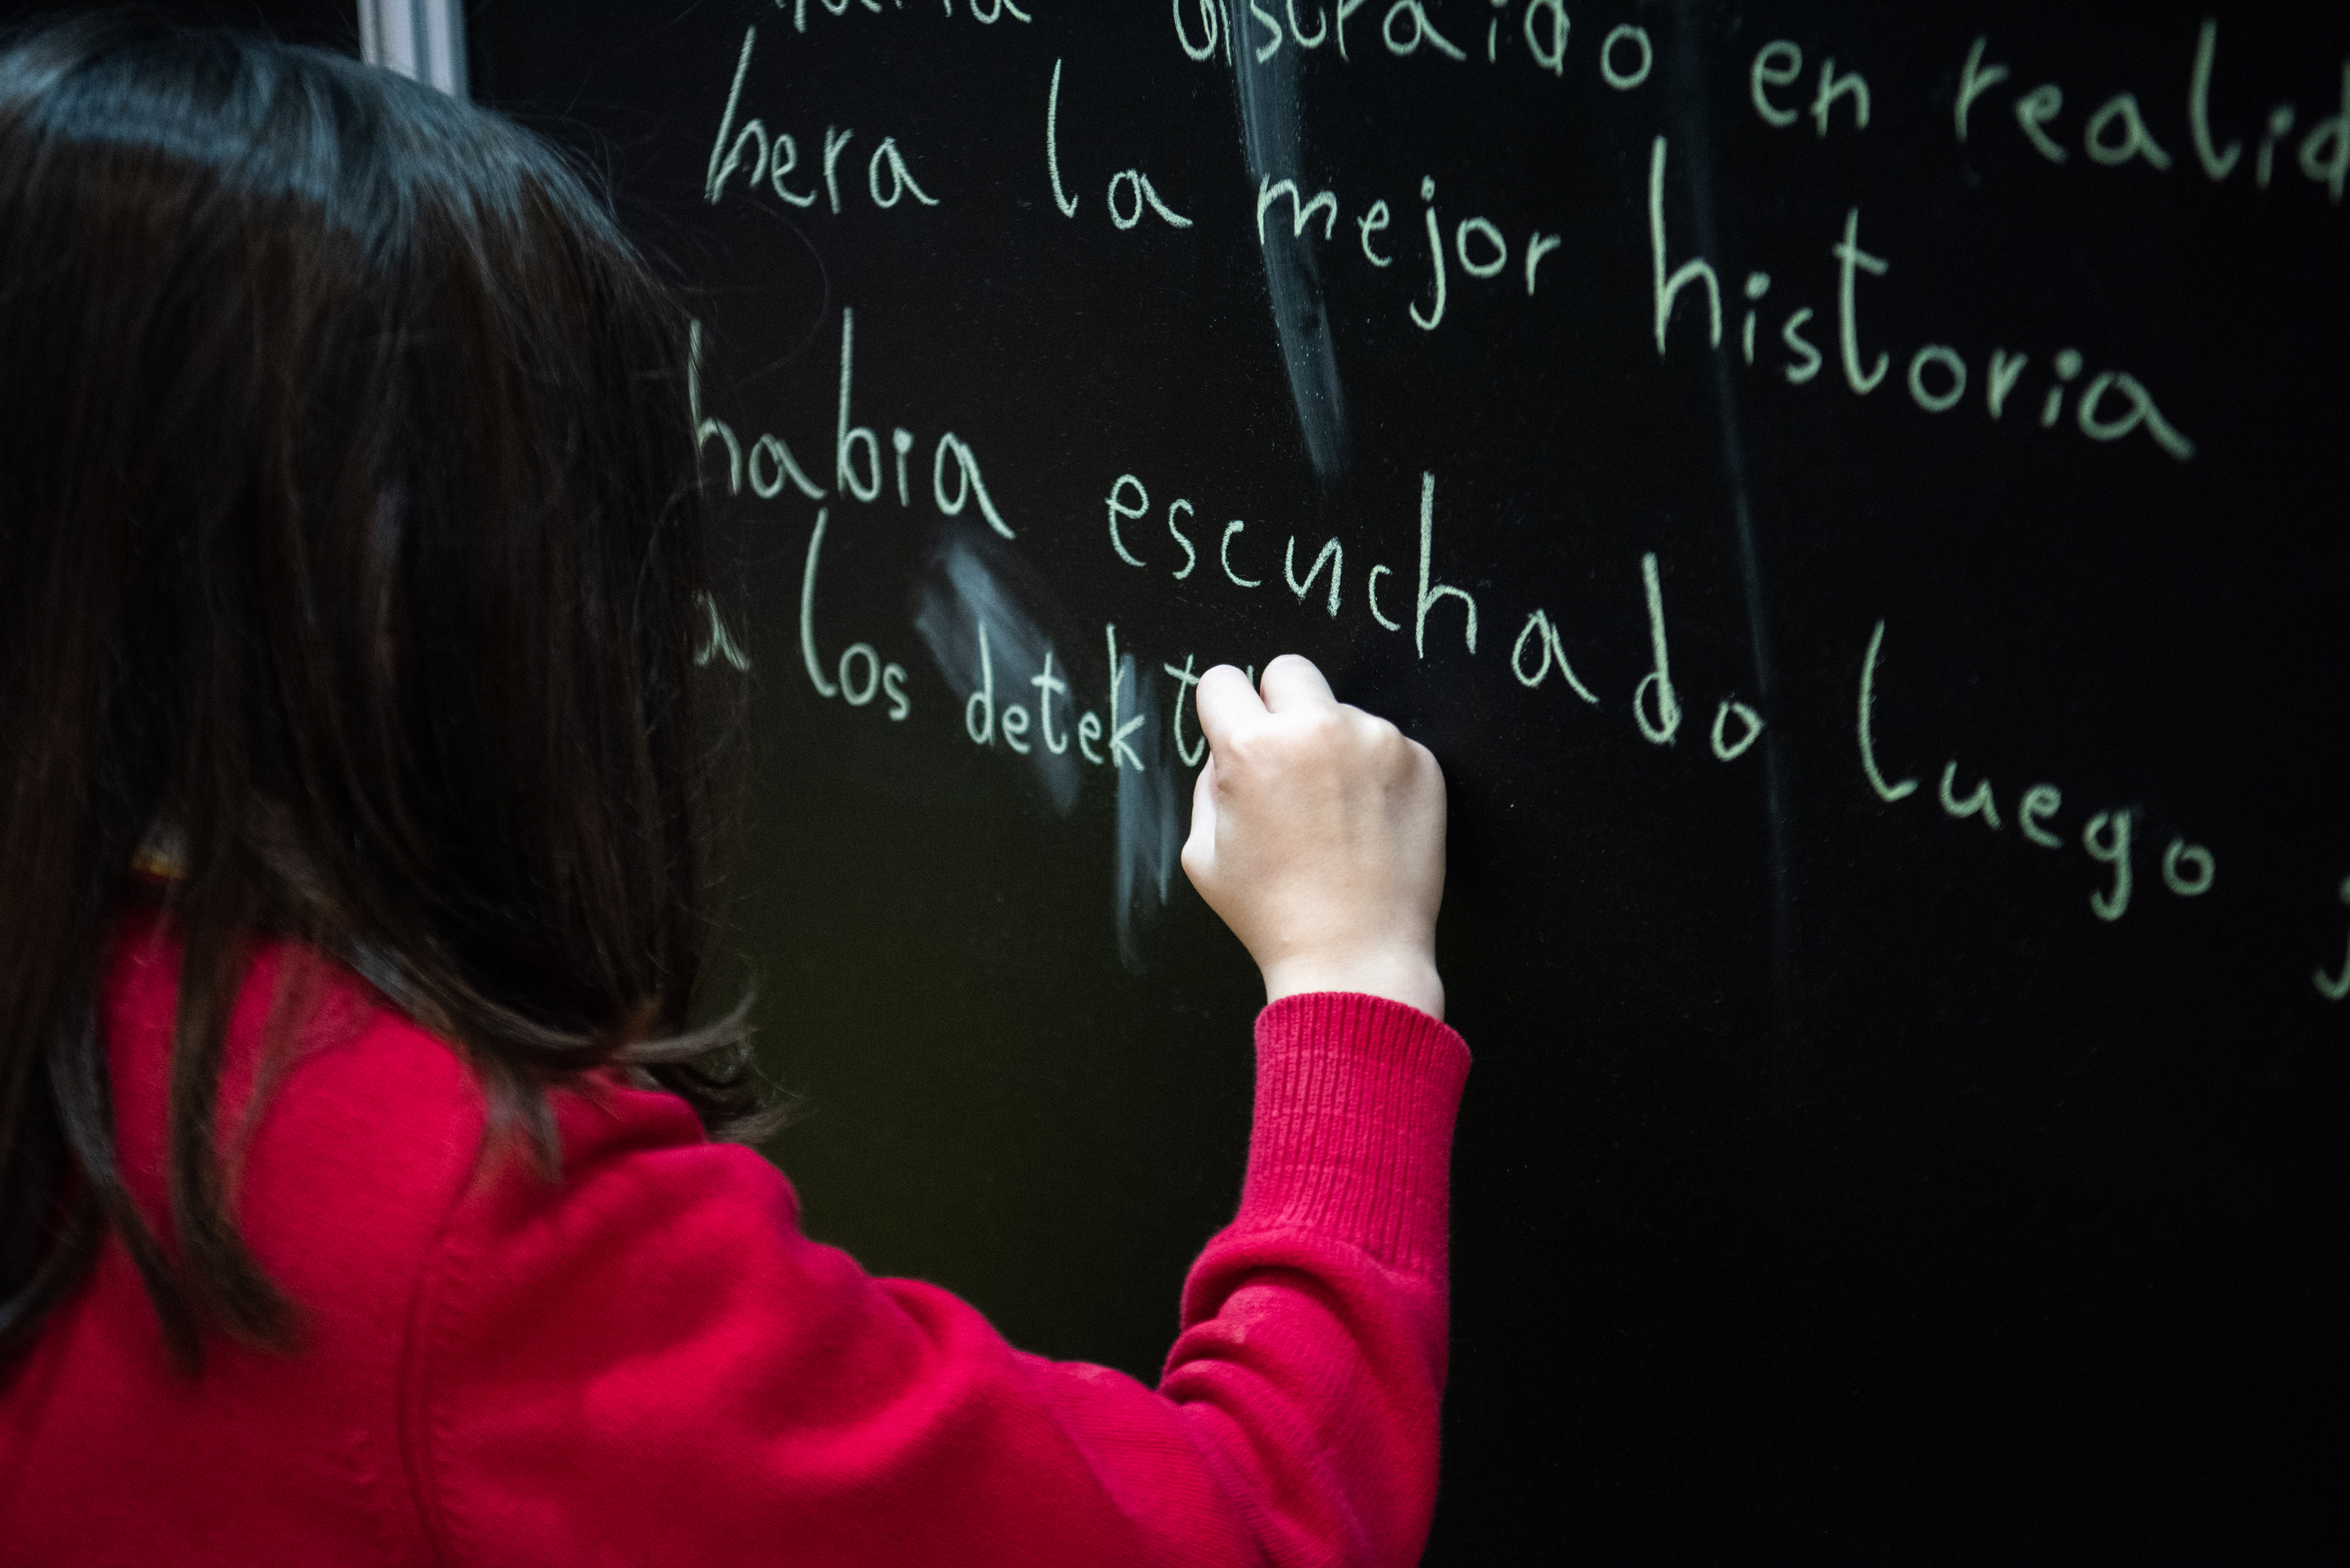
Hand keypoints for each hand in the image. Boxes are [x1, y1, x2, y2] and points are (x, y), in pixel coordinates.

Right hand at [1182, 655, 1446, 1019]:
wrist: (1355, 956)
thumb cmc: (1273, 913)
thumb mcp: (1203, 854)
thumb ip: (1209, 784)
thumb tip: (1229, 748)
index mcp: (1252, 747)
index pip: (1223, 680)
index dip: (1225, 712)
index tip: (1236, 735)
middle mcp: (1317, 730)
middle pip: (1289, 670)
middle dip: (1279, 706)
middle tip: (1286, 762)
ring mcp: (1376, 741)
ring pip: (1341, 711)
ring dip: (1332, 746)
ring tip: (1334, 814)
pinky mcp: (1421, 762)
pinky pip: (1385, 744)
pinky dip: (1375, 773)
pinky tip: (1367, 823)